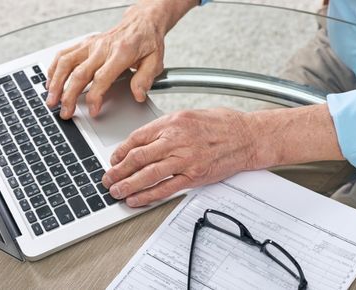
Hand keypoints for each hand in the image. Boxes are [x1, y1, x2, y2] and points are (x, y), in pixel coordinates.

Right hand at [46, 3, 166, 118]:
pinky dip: (54, 68)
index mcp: (121, 53)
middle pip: (79, 73)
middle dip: (69, 96)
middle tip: (66, 112)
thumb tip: (138, 95)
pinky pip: (64, 54)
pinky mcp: (85, 43)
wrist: (141, 22)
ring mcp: (91, 44)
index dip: (95, 97)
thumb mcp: (155, 61)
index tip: (92, 111)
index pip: (102, 78)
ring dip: (56, 83)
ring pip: (66, 63)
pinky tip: (50, 81)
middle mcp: (102, 48)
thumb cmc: (147, 41)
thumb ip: (145, 79)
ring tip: (51, 100)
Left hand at [101, 108, 257, 206]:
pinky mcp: (194, 176)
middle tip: (108, 178)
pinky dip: (148, 195)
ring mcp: (185, 160)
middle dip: (118, 170)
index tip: (114, 159)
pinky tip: (137, 199)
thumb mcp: (190, 115)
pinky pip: (166, 188)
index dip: (121, 151)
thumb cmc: (222, 124)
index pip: (138, 138)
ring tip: (116, 191)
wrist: (247, 136)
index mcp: (173, 122)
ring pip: (148, 174)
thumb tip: (145, 139)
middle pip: (138, 157)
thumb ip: (166, 127)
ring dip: (128, 185)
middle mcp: (176, 140)